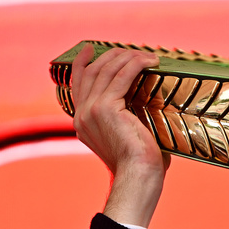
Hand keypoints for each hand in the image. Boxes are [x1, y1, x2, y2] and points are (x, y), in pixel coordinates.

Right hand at [70, 44, 168, 226]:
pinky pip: (121, 76)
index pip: (78, 85)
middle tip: (130, 50)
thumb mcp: (129, 138)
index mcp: (83, 124)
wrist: (138, 178)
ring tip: (145, 55)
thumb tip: (150, 106)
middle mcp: (82, 116)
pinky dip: (135, 64)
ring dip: (127, 58)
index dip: (83, 64)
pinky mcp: (106, 108)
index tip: (90, 49)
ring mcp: (91, 111)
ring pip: (106, 71)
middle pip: (92, 73)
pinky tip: (149, 61)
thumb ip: (129, 120)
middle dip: (111, 57)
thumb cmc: (142, 166)